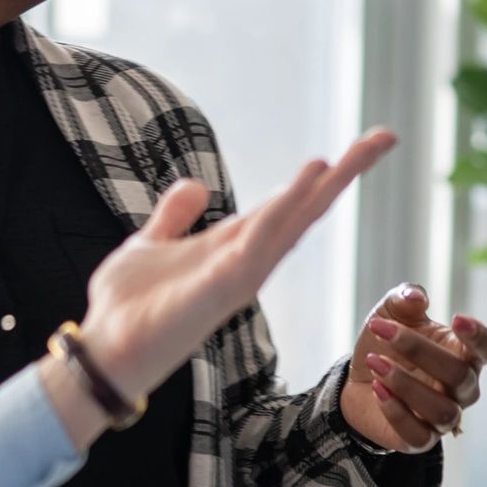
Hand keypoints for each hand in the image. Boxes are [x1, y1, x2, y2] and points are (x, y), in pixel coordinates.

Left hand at [77, 130, 397, 408]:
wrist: (102, 349)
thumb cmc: (127, 307)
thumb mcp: (148, 245)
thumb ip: (173, 218)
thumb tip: (194, 185)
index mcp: (231, 246)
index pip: (287, 204)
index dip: (321, 176)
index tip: (358, 146)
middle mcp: (244, 260)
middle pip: (305, 210)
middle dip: (344, 175)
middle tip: (385, 137)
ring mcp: (238, 276)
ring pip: (290, 225)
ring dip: (319, 189)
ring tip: (350, 152)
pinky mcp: (221, 289)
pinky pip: (259, 246)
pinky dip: (283, 214)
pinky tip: (305, 184)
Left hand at [340, 285, 486, 452]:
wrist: (357, 382)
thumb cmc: (386, 345)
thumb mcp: (390, 314)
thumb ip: (404, 299)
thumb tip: (415, 296)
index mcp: (463, 355)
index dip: (480, 337)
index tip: (457, 319)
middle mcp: (461, 389)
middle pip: (459, 375)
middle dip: (420, 351)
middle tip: (383, 331)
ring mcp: (443, 417)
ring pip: (442, 410)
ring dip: (406, 385)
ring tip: (375, 363)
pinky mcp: (419, 440)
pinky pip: (418, 435)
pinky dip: (396, 412)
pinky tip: (377, 389)